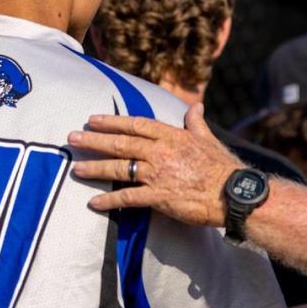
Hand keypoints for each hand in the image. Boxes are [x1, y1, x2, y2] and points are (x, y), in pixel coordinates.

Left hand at [68, 103, 243, 226]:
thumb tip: (196, 106)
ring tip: (77, 169)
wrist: (233, 194)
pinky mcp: (159, 197)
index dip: (112, 121)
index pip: (135, 124)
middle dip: (94, 140)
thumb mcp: (208, 139)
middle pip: (120, 143)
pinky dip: (109, 200)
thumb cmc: (223, 167)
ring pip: (119, 168)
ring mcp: (158, 174)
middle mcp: (160, 152)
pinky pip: (128, 197)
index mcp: (171, 136)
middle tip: (73, 138)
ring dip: (95, 168)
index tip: (93, 119)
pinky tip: (94, 202)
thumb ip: (196, 123)